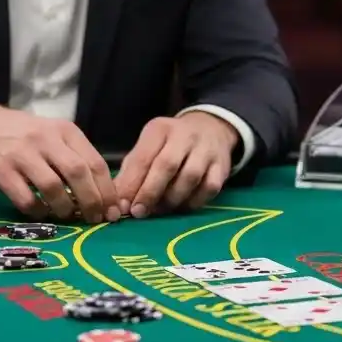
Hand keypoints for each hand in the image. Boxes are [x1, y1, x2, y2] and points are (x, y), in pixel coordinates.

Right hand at [0, 104, 119, 223]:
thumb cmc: (25, 134)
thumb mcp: (54, 134)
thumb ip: (75, 156)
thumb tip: (101, 192)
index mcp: (66, 130)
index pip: (95, 162)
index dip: (107, 190)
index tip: (113, 210)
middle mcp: (46, 140)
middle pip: (78, 173)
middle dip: (92, 201)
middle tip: (96, 219)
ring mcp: (23, 155)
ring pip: (53, 187)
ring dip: (65, 208)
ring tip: (69, 215)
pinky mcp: (1, 172)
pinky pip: (26, 199)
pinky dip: (38, 211)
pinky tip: (42, 213)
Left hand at [113, 112, 238, 217]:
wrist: (211, 129)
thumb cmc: (170, 144)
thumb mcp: (148, 148)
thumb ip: (132, 173)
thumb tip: (119, 204)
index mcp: (161, 129)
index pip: (144, 157)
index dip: (132, 183)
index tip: (123, 206)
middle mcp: (185, 135)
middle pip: (167, 165)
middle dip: (150, 192)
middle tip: (139, 212)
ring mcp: (206, 150)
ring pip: (190, 177)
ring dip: (171, 200)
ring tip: (159, 211)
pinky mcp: (222, 166)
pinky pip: (209, 188)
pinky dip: (193, 202)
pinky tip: (181, 207)